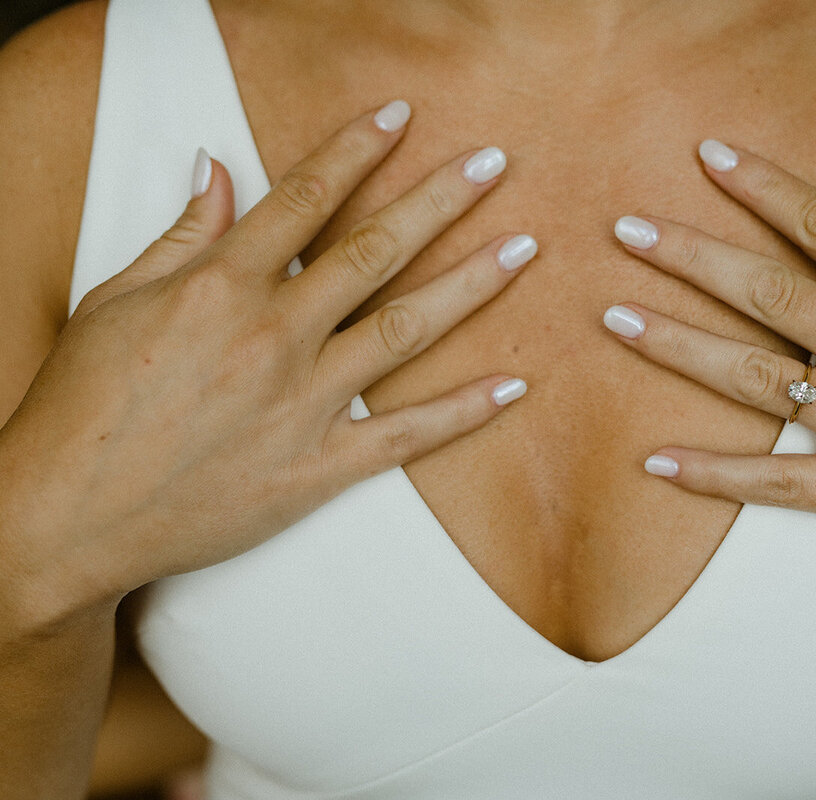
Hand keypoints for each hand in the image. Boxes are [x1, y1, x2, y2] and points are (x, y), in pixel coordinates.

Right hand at [0, 102, 534, 623]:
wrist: (68, 514)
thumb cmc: (84, 403)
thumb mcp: (115, 300)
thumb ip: (181, 235)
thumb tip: (218, 168)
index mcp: (221, 286)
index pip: (305, 198)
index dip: (357, 150)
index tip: (400, 116)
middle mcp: (274, 336)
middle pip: (374, 251)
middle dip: (439, 200)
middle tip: (494, 164)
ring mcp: (302, 404)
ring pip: (406, 330)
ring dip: (471, 284)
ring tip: (524, 247)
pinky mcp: (318, 468)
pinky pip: (406, 436)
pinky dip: (464, 412)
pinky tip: (514, 384)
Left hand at [603, 126, 815, 608]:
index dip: (763, 186)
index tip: (709, 157)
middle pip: (767, 292)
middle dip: (689, 255)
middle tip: (625, 229)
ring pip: (751, 377)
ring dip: (675, 345)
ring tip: (613, 317)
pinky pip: (772, 482)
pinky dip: (712, 473)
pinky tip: (655, 460)